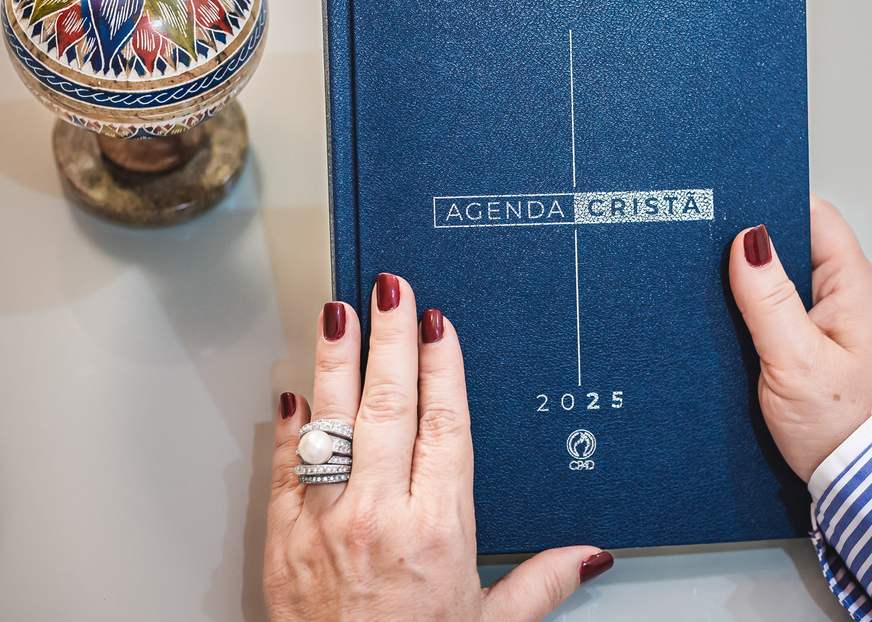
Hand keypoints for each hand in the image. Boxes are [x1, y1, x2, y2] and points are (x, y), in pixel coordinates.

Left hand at [264, 274, 612, 621]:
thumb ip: (542, 582)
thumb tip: (589, 557)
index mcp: (437, 529)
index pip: (443, 424)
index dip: (440, 366)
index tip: (437, 325)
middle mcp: (380, 516)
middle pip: (387, 406)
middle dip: (389, 339)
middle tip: (390, 290)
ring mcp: (324, 523)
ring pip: (332, 423)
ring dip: (335, 362)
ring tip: (338, 312)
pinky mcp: (283, 539)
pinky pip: (284, 467)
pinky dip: (290, 426)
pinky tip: (295, 389)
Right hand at [728, 196, 871, 482]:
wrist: (862, 486)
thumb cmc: (843, 426)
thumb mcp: (795, 358)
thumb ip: (768, 298)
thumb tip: (747, 240)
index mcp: (852, 287)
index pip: (816, 215)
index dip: (774, 199)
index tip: (732, 199)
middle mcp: (844, 299)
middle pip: (794, 245)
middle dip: (752, 242)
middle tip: (706, 240)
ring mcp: (828, 325)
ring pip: (781, 282)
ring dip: (749, 282)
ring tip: (708, 280)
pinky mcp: (811, 351)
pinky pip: (777, 315)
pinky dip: (751, 313)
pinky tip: (725, 321)